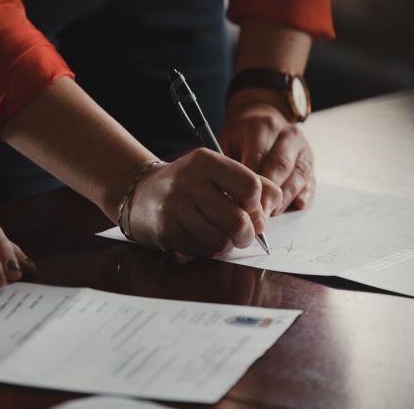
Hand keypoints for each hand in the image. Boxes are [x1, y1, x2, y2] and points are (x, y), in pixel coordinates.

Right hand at [126, 149, 282, 255]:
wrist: (142, 193)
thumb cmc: (191, 184)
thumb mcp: (219, 172)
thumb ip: (254, 183)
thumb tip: (271, 210)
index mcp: (206, 161)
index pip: (250, 186)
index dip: (257, 205)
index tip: (251, 210)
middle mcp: (189, 182)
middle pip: (238, 220)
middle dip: (247, 234)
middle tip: (244, 234)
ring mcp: (175, 208)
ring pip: (221, 240)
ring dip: (228, 244)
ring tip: (223, 236)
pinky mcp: (167, 232)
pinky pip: (203, 251)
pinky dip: (210, 250)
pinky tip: (203, 238)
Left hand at [219, 99, 315, 213]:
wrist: (263, 117)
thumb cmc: (240, 136)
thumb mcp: (227, 141)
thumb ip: (228, 165)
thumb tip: (226, 196)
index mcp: (263, 127)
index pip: (258, 158)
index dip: (250, 184)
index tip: (241, 205)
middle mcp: (287, 135)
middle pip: (280, 167)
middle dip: (268, 195)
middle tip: (256, 217)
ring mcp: (303, 148)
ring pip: (298, 175)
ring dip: (285, 198)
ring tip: (271, 215)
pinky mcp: (311, 161)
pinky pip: (311, 180)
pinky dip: (305, 194)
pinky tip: (297, 205)